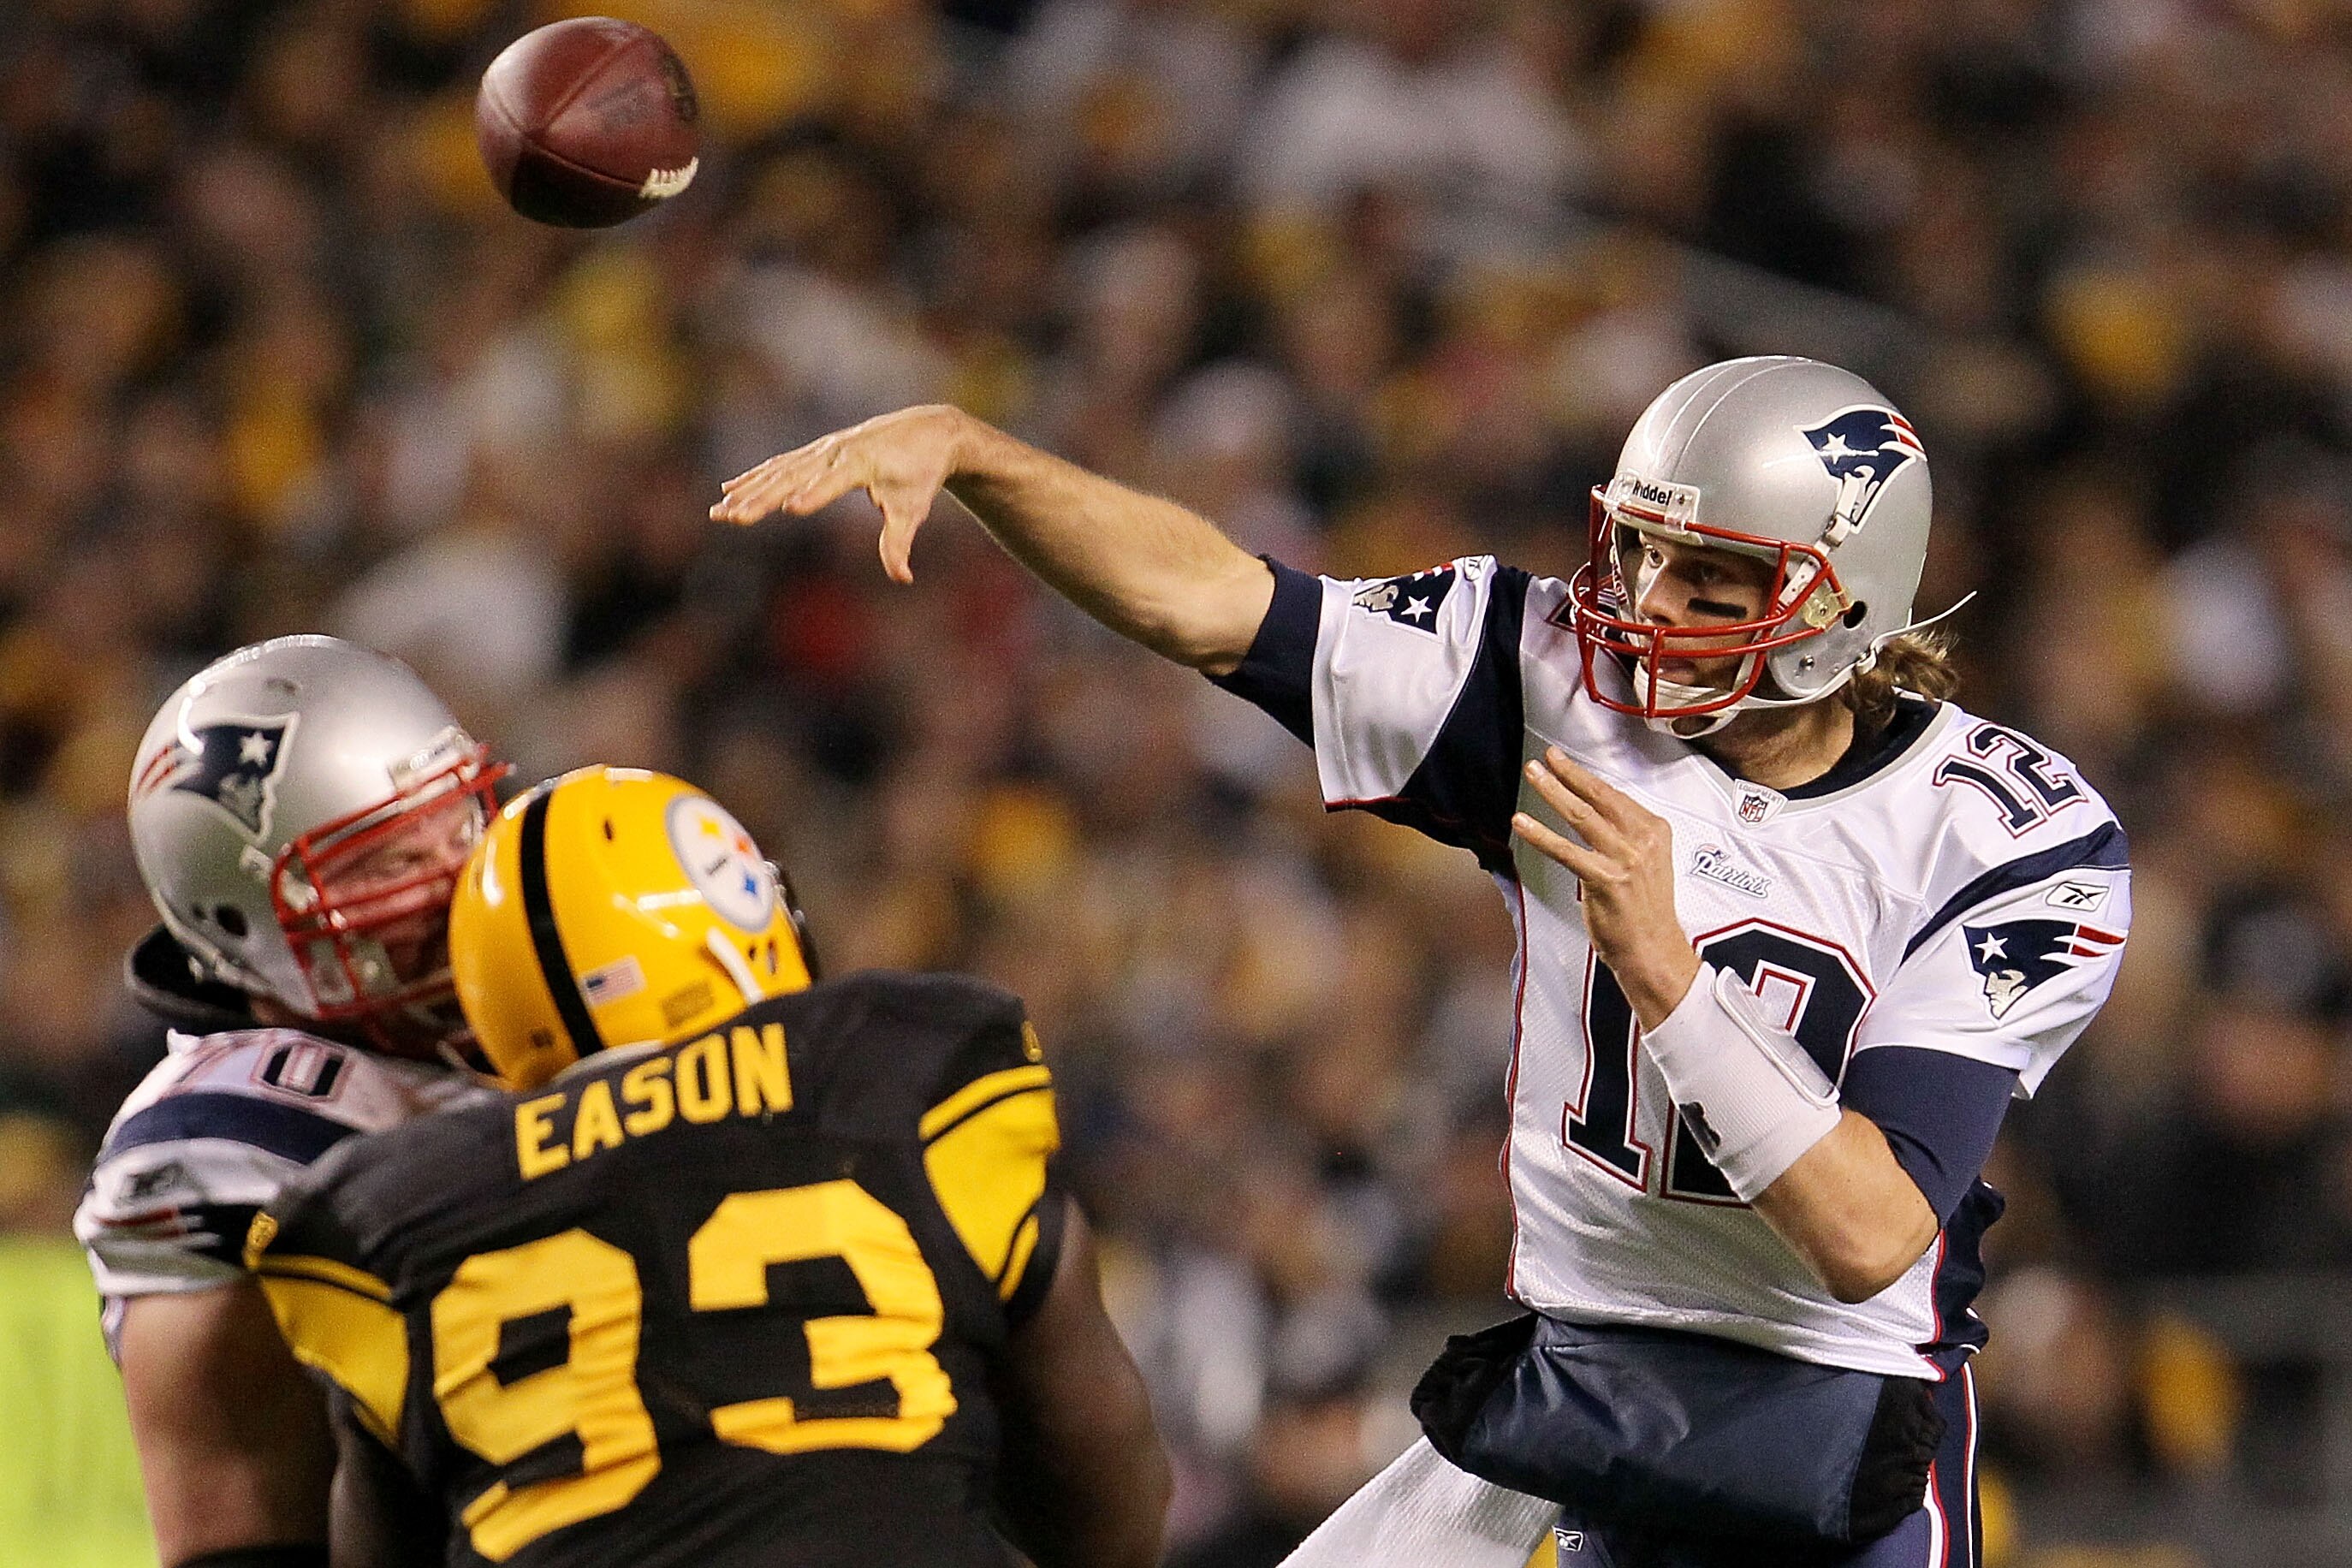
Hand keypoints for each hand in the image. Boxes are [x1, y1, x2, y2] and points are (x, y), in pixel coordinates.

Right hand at [710, 405, 967, 583]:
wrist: (929, 431)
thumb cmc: (921, 474)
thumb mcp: (913, 508)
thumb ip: (899, 542)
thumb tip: (902, 578)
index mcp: (862, 463)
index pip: (832, 481)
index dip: (813, 494)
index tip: (790, 509)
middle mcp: (836, 451)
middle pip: (792, 476)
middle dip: (760, 499)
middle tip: (732, 518)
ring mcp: (823, 448)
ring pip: (778, 471)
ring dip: (746, 490)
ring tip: (719, 511)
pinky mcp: (817, 450)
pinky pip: (780, 464)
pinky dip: (754, 476)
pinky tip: (729, 489)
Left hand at [1512, 747, 1700, 1028]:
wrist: (1653, 949)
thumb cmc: (1644, 911)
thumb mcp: (1644, 863)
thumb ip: (1624, 836)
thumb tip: (1592, 813)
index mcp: (1654, 832)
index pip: (1614, 795)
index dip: (1585, 776)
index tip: (1564, 761)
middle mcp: (1643, 840)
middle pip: (1599, 797)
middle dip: (1568, 773)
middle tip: (1545, 758)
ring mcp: (1626, 859)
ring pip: (1582, 816)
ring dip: (1553, 792)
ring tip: (1533, 776)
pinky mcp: (1607, 879)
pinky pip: (1567, 851)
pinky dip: (1541, 834)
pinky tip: (1522, 823)